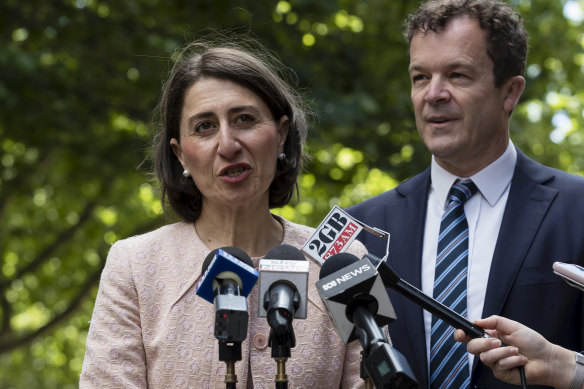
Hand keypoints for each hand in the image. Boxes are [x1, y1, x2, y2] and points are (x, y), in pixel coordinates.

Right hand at [454, 315, 573, 387]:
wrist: (546, 359)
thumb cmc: (532, 342)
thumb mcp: (513, 326)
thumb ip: (494, 321)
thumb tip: (476, 321)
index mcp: (489, 336)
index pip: (469, 336)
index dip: (461, 334)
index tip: (461, 333)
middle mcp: (489, 349)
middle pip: (471, 347)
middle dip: (483, 343)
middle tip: (497, 341)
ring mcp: (494, 362)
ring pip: (485, 358)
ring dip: (502, 352)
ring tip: (516, 350)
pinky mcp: (501, 373)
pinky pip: (498, 366)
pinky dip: (511, 361)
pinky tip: (521, 360)